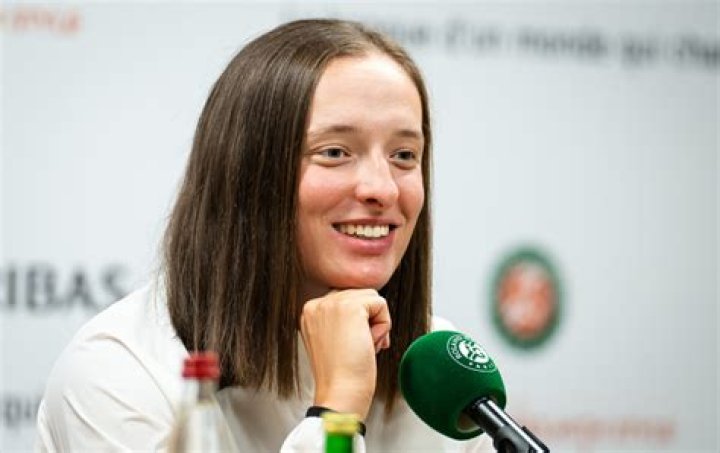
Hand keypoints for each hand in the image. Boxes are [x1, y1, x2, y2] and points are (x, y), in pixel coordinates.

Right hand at [300, 289, 390, 419]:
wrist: (340, 393)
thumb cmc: (342, 374)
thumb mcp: (334, 339)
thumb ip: (343, 318)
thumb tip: (371, 304)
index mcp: (310, 312)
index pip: (346, 299)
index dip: (359, 323)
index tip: (352, 347)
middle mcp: (316, 304)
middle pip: (360, 295)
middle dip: (368, 321)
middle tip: (360, 348)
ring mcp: (331, 303)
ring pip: (372, 298)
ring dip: (376, 324)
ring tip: (363, 346)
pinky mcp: (350, 307)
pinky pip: (381, 304)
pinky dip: (384, 326)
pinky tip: (369, 344)